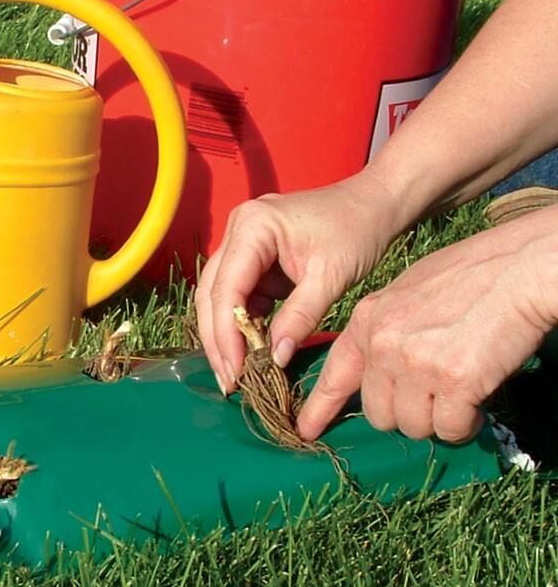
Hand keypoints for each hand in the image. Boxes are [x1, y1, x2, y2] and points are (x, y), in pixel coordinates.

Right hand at [196, 171, 406, 389]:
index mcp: (251, 227)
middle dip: (218, 340)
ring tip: (233, 373)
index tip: (235, 371)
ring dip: (224, 336)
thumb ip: (300, 317)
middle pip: (212, 294)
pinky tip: (248, 352)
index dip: (226, 334)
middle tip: (228, 381)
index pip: (226, 288)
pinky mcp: (252, 259)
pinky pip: (237, 296)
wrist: (374, 205)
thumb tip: (273, 360)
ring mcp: (241, 244)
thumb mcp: (330, 277)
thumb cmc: (357, 231)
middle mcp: (236, 231)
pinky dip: (241, 325)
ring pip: (218, 297)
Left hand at [297, 209, 557, 441]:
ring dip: (437, 419)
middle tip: (434, 395)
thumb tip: (379, 366)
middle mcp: (384, 343)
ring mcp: (415, 364)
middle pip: (377, 412)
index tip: (306, 430)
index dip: (320, 407)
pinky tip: (477, 402)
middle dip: (405, 413)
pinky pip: (448, 429)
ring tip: (461, 390)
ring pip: (412, 426)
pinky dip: (464, 425)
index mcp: (369, 319)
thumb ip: (387, 326)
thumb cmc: (477, 274)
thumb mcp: (411, 290)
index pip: (335, 373)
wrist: (524, 267)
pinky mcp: (453, 382)